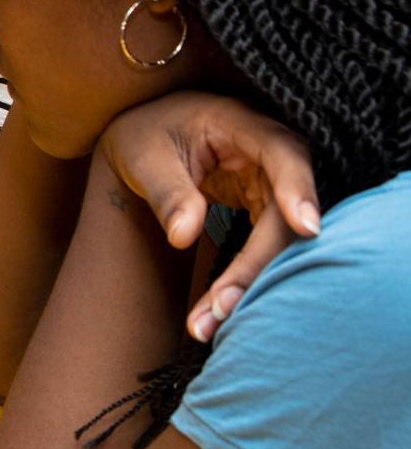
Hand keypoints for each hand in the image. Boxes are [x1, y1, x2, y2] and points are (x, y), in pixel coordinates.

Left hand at [98, 93, 319, 342]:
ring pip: (281, 238)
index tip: (306, 228)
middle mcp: (269, 154)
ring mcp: (272, 183)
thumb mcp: (143, 157)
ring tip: (207, 324)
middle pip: (285, 212)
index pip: (283, 154)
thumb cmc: (145, 135)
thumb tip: (183, 237)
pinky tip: (217, 312)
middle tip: (222, 310)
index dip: (297, 190)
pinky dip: (244, 279)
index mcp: (243, 124)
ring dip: (250, 282)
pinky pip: (268, 247)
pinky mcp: (267, 208)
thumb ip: (167, 192)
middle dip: (258, 265)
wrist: (145, 136)